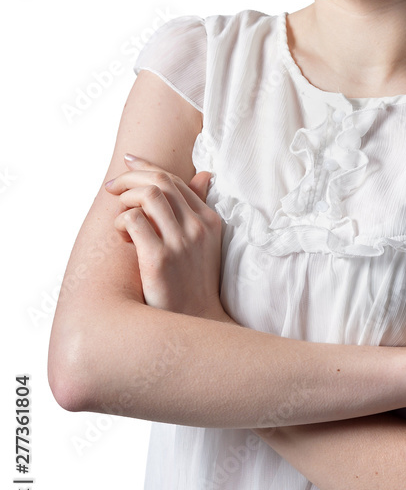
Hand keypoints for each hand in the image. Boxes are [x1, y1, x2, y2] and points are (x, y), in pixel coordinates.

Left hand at [104, 154, 225, 319]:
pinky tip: (122, 237)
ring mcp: (180, 242)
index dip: (148, 166)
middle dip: (130, 176)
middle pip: (161, 181)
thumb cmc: (194, 284)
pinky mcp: (159, 259)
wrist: (196, 325)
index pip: (176, 179)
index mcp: (209, 220)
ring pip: (148, 194)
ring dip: (125, 197)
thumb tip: (204, 175)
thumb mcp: (206, 244)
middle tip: (112, 186)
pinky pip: (133, 220)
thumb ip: (200, 208)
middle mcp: (198, 227)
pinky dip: (121, 222)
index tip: (128, 164)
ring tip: (118, 215)